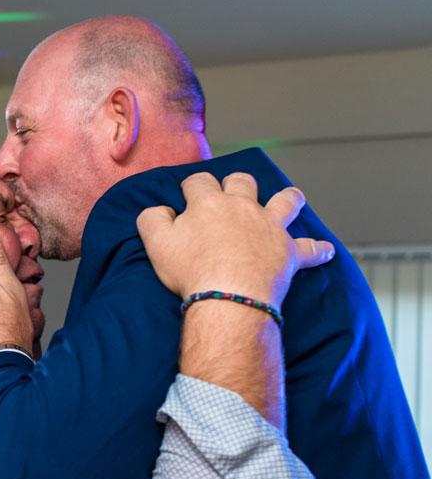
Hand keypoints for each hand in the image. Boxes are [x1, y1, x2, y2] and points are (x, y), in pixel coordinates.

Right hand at [137, 172, 335, 304]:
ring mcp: (270, 227)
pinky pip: (310, 248)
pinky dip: (318, 249)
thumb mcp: (156, 243)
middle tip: (230, 195)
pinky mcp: (289, 252)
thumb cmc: (192, 271)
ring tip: (289, 200)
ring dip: (288, 199)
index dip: (191, 187)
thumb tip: (159, 210)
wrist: (230, 297)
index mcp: (209, 202)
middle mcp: (243, 207)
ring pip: (285, 201)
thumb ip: (152, 219)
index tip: (188, 196)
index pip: (198, 181)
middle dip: (236, 184)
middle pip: (242, 182)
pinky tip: (326, 251)